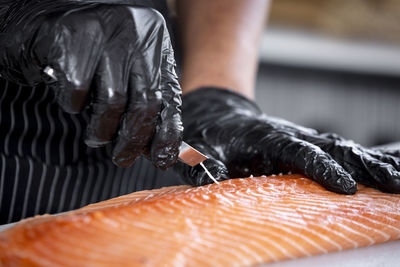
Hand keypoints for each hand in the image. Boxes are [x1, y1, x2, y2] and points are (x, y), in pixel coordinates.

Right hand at [0, 0, 182, 168]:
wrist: (45, 28)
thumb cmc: (93, 61)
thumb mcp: (128, 77)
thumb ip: (144, 106)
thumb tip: (160, 151)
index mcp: (156, 44)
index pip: (169, 97)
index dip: (168, 133)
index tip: (161, 158)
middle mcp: (137, 33)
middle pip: (145, 101)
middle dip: (134, 139)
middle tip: (122, 158)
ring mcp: (106, 31)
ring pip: (113, 100)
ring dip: (103, 130)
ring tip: (96, 137)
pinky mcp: (73, 36)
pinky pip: (78, 90)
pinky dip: (75, 106)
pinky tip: (74, 103)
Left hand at [174, 87, 399, 193]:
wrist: (217, 112)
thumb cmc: (208, 132)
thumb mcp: (197, 148)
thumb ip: (204, 166)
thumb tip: (214, 182)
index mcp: (265, 136)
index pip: (299, 152)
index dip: (322, 168)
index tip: (346, 188)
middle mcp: (289, 134)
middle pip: (330, 147)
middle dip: (362, 165)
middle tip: (393, 183)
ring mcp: (298, 138)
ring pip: (340, 147)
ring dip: (370, 161)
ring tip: (398, 178)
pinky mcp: (303, 144)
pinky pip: (335, 150)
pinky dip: (361, 159)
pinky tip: (383, 168)